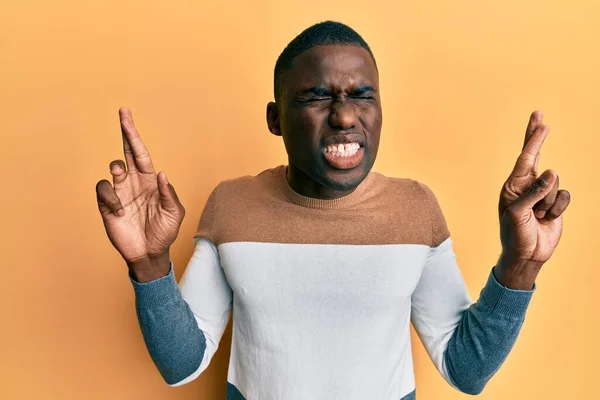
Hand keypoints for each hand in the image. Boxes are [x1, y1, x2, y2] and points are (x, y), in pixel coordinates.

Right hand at [95, 108, 184, 276]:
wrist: (149, 253)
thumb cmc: (164, 232)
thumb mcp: (173, 214)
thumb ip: (168, 194)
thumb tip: (161, 173)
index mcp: (150, 180)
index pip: (141, 152)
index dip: (134, 134)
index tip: (126, 115)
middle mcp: (134, 181)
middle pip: (127, 151)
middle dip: (125, 132)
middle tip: (123, 114)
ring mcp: (120, 192)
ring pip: (113, 169)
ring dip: (118, 175)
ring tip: (125, 202)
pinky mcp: (107, 204)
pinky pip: (103, 190)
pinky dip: (111, 198)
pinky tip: (120, 212)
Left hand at [496, 111, 570, 288]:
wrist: (527, 255)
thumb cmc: (515, 235)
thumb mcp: (519, 213)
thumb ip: (534, 192)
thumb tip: (552, 172)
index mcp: (512, 186)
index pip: (524, 158)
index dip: (533, 139)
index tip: (541, 122)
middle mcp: (526, 186)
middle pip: (536, 156)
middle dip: (537, 136)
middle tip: (539, 115)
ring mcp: (542, 194)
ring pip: (556, 183)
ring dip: (549, 201)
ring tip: (539, 215)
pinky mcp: (555, 204)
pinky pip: (565, 196)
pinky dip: (558, 208)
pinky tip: (549, 218)